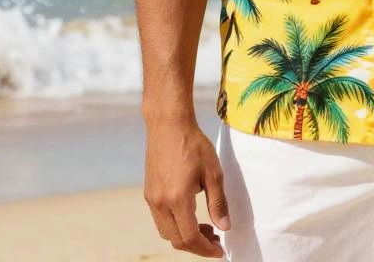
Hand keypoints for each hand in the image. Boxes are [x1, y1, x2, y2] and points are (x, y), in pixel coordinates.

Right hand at [144, 118, 230, 256]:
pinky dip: (175, 225)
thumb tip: (224, 227)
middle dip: (197, 246)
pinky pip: (160, 219)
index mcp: (178, 199)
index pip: (190, 237)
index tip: (220, 250)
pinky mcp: (149, 192)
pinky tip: (190, 214)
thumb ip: (218, 202)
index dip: (206, 249)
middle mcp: (160, 203)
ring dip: (185, 237)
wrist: (169, 124)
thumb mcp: (213, 172)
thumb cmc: (194, 144)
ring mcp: (152, 198)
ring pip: (166, 232)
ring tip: (205, 228)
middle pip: (176, 240)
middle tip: (216, 240)